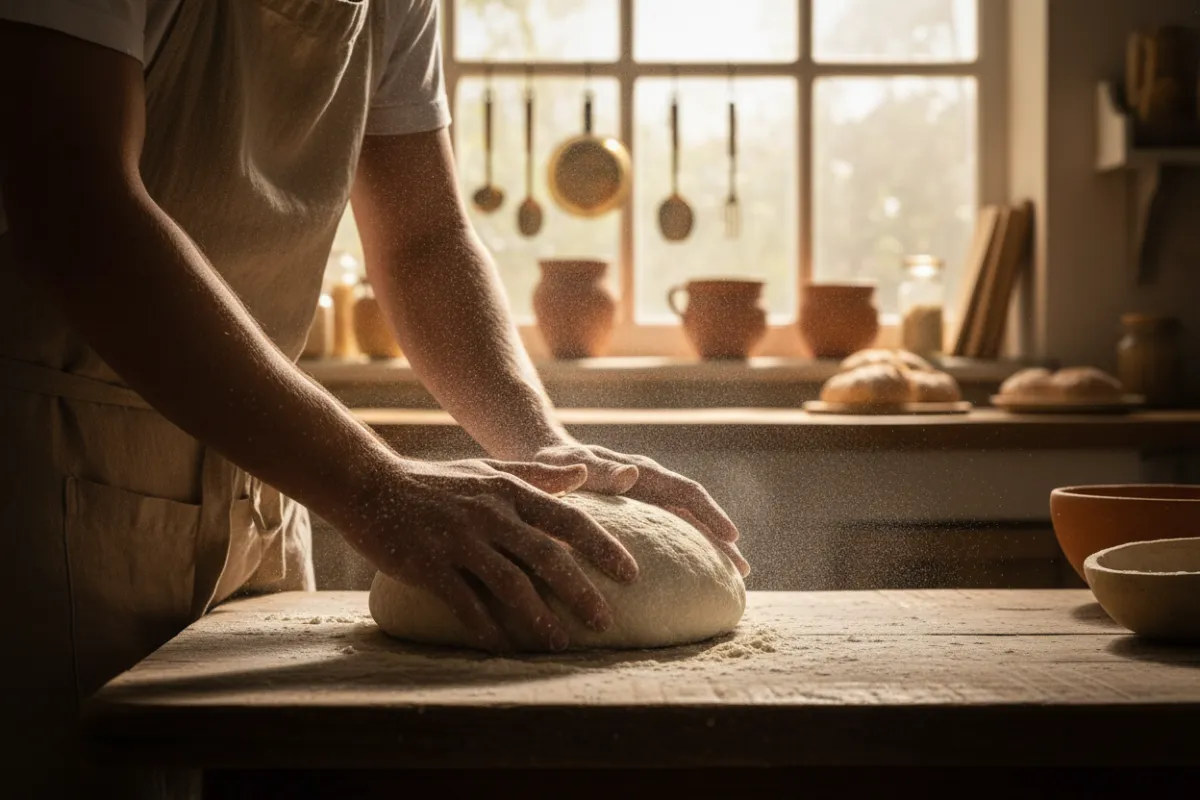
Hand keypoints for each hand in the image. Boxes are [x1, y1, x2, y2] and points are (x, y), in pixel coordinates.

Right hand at [342, 457, 638, 652]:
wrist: (369, 484)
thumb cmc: (434, 482)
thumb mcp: (488, 471)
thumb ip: (538, 475)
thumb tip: (585, 473)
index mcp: (510, 490)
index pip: (569, 519)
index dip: (602, 548)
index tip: (631, 574)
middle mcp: (490, 513)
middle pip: (547, 556)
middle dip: (580, 591)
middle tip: (605, 622)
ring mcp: (459, 540)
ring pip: (510, 584)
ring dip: (538, 618)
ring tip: (560, 644)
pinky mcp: (430, 565)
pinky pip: (466, 603)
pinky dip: (488, 629)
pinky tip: (504, 649)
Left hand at [528, 443, 750, 576]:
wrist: (541, 460)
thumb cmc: (552, 465)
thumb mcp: (569, 465)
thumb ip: (597, 470)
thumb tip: (632, 474)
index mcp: (641, 474)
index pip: (686, 493)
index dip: (710, 515)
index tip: (732, 537)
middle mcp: (650, 485)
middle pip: (695, 513)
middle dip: (719, 539)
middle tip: (742, 572)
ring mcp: (645, 501)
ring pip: (685, 524)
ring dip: (708, 548)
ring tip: (728, 578)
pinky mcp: (637, 515)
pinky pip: (668, 532)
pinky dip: (685, 550)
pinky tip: (690, 573)